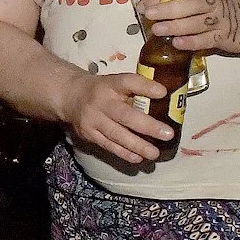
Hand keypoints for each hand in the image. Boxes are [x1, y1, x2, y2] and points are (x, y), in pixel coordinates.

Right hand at [55, 69, 172, 164]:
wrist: (71, 97)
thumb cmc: (103, 90)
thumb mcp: (118, 83)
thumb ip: (138, 89)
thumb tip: (166, 99)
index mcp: (111, 84)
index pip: (127, 82)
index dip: (145, 87)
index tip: (162, 93)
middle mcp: (100, 102)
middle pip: (124, 115)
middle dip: (147, 126)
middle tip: (167, 134)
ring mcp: (92, 120)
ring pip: (116, 134)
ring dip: (137, 145)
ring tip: (154, 153)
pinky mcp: (88, 134)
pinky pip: (108, 145)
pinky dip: (123, 152)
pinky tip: (138, 158)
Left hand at [141, 0, 239, 54]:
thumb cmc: (225, 4)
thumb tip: (153, 4)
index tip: (142, 5)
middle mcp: (212, 2)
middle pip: (188, 4)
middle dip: (167, 9)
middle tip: (148, 14)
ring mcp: (219, 20)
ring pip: (195, 23)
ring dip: (174, 26)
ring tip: (157, 30)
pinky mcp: (224, 36)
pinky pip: (206, 40)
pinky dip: (191, 42)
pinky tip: (177, 43)